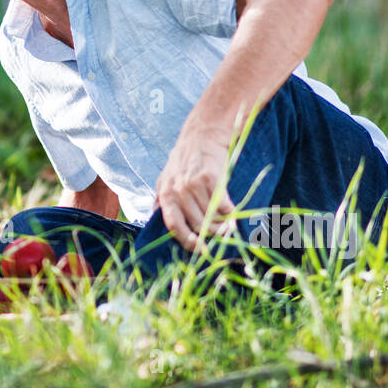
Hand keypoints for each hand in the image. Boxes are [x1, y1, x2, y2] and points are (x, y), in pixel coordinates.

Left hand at [154, 125, 237, 251]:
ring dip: (223, 225)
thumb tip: (155, 223)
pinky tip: (232, 214)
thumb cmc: (184, 162)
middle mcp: (178, 191)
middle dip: (210, 235)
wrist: (201, 137)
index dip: (187, 241)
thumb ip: (161, 201)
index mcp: (165, 195)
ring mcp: (194, 185)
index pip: (174, 226)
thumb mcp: (165, 179)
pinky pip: (224, 205)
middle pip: (197, 225)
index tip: (200, 250)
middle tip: (220, 238)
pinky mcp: (212, 179)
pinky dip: (231, 214)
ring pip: (212, 216)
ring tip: (228, 226)